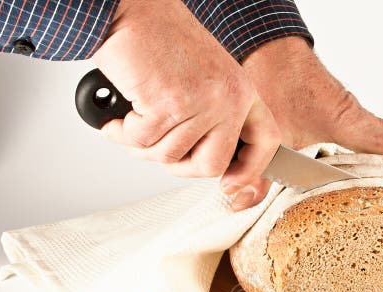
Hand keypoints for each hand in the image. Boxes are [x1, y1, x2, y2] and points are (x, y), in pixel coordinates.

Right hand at [95, 0, 280, 209]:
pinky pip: (143, 142)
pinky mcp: (168, 104)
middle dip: (179, 167)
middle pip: (212, 164)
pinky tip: (116, 120)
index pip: (265, 141)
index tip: (231, 184)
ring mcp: (201, 102)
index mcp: (242, 91)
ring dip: (141, 148)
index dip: (250, 169)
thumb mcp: (205, 79)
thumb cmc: (159, 40)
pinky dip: (122, 135)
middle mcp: (228, 98)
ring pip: (171, 156)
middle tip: (158, 153)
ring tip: (129, 126)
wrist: (130, 9)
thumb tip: (210, 164)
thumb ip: (215, 117)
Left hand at [243, 37, 382, 178]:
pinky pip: (370, 134)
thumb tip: (247, 198)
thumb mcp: (266, 134)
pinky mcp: (337, 112)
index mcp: (347, 121)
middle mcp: (354, 116)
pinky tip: (372, 166)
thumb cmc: (271, 80)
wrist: (264, 49)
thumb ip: (258, 171)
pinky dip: (382, 149)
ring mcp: (348, 113)